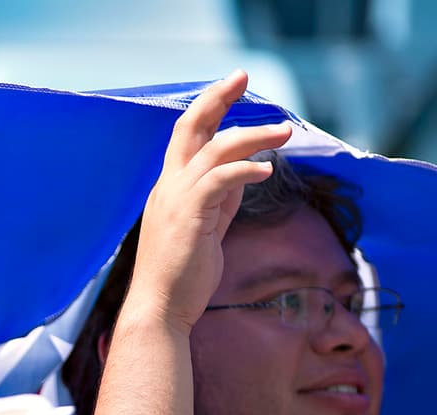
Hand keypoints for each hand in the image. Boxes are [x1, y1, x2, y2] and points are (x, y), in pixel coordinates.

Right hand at [126, 70, 292, 335]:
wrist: (160, 308)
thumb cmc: (181, 276)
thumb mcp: (206, 228)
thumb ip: (221, 199)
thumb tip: (247, 173)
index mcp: (170, 188)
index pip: (188, 136)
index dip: (210, 108)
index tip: (234, 87)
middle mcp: (168, 187)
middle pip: (190, 126)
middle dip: (217, 98)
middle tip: (243, 76)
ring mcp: (175, 199)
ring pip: (213, 149)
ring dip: (252, 135)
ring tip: (284, 131)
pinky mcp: (188, 215)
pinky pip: (219, 180)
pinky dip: (245, 169)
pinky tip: (266, 170)